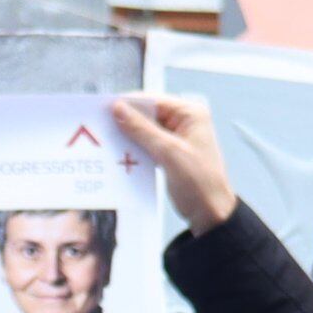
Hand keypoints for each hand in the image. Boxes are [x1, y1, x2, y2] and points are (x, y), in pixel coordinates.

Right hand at [108, 93, 238, 233]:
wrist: (210, 213)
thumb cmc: (200, 183)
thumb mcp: (169, 152)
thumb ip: (142, 129)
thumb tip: (119, 109)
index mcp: (190, 114)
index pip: (153, 100)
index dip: (129, 104)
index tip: (105, 109)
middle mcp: (184, 121)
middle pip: (147, 114)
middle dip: (126, 121)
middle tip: (102, 126)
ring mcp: (176, 137)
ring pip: (145, 130)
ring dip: (128, 136)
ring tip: (108, 140)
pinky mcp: (169, 153)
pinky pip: (147, 144)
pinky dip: (134, 148)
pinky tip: (120, 153)